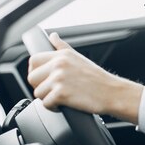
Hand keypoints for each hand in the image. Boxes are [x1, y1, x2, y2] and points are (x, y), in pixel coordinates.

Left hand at [27, 33, 142, 123]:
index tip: (42, 79)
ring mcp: (60, 79)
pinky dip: (53, 107)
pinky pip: (45, 104)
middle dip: (40, 86)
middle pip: (32, 78)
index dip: (35, 71)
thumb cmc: (97, 78)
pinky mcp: (61, 94)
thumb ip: (62, 47)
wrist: (112, 92)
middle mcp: (59, 64)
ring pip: (38, 93)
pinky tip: (63, 104)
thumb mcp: (79, 57)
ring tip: (61, 97)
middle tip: (53, 90)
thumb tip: (52, 36)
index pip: (34, 60)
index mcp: (62, 55)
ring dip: (47, 98)